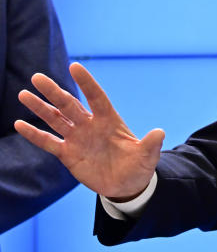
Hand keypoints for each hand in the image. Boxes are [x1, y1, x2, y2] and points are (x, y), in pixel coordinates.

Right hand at [15, 62, 163, 200]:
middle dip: (54, 91)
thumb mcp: (147, 156)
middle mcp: (90, 125)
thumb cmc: (138, 166)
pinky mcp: (67, 154)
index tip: (74, 66)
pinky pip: (48, 142)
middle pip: (69, 104)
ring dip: (40, 108)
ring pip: (55, 119)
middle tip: (37, 77)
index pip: (96, 97)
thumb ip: (150, 144)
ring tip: (24, 94)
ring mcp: (77, 138)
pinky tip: (19, 124)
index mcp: (109, 120)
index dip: (86, 83)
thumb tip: (160, 133)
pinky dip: (35, 134)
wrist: (126, 185)